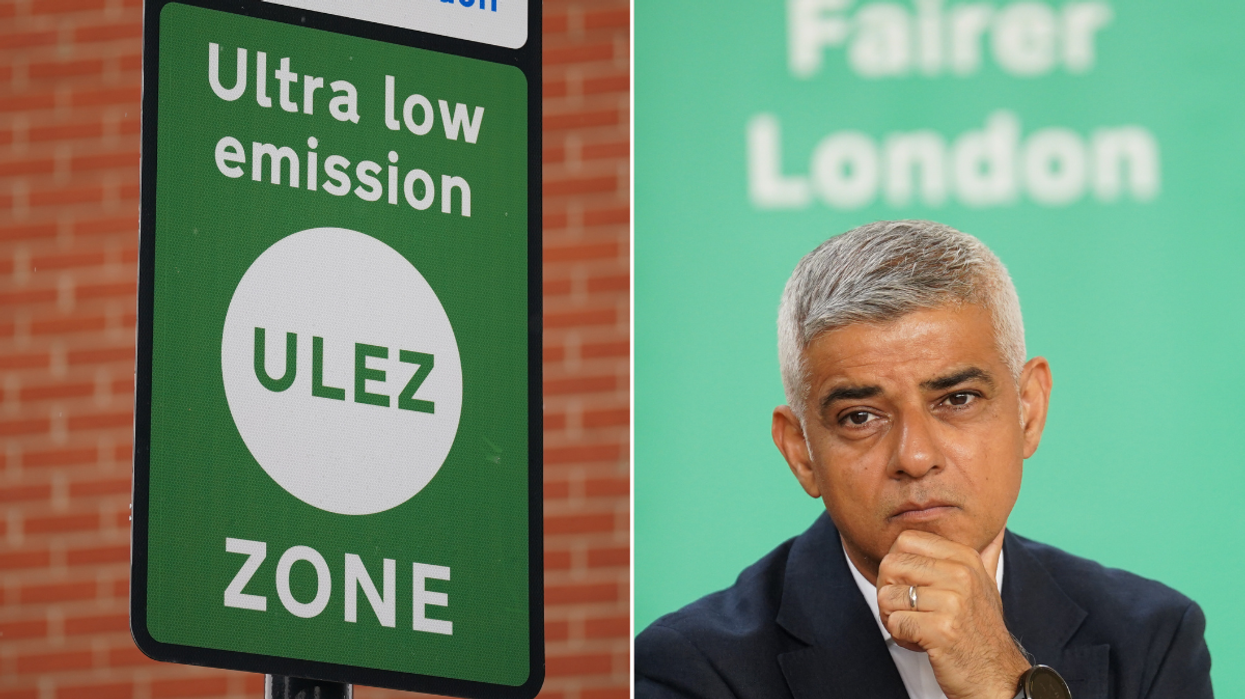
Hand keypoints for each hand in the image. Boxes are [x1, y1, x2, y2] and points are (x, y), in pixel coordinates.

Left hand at [877, 530, 1029, 698]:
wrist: (998, 677)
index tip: (910, 584)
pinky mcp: (941, 630)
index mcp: (965, 558)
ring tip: (914, 627)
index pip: (906, 540)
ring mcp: (952, 602)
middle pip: (891, 565)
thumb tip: (995, 528)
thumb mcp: (987, 586)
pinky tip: (920, 642)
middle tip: (905, 610)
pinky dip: (900, 635)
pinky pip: (895, 622)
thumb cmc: (982, 631)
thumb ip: (985, 555)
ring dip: (892, 616)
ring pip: (887, 596)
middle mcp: (960, 575)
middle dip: (888, 591)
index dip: (897, 564)